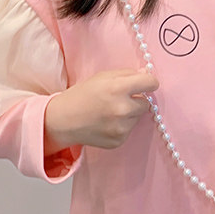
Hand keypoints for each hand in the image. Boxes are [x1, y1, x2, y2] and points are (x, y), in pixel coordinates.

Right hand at [44, 68, 158, 151]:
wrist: (63, 120)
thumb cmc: (82, 94)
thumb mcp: (103, 77)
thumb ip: (127, 74)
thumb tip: (147, 73)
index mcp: (118, 88)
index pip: (151, 83)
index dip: (149, 82)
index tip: (145, 84)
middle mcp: (123, 109)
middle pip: (146, 103)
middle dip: (136, 99)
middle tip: (118, 99)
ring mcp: (121, 127)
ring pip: (138, 117)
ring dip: (129, 114)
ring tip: (109, 112)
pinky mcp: (119, 140)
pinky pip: (129, 129)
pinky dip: (122, 126)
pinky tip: (106, 123)